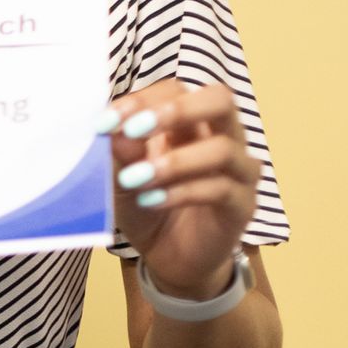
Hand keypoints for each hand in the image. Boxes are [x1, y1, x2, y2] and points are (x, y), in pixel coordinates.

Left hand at [103, 80, 260, 297]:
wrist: (168, 256)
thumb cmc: (145, 205)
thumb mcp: (120, 179)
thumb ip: (120, 155)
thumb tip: (114, 132)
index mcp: (189, 122)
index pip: (175, 90)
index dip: (140, 100)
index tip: (103, 122)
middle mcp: (222, 137)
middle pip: (219, 100)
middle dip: (176, 110)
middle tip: (134, 130)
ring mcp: (238, 170)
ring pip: (223, 149)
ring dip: (173, 162)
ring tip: (134, 178)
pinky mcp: (243, 205)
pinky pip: (221, 189)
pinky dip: (181, 192)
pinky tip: (150, 201)